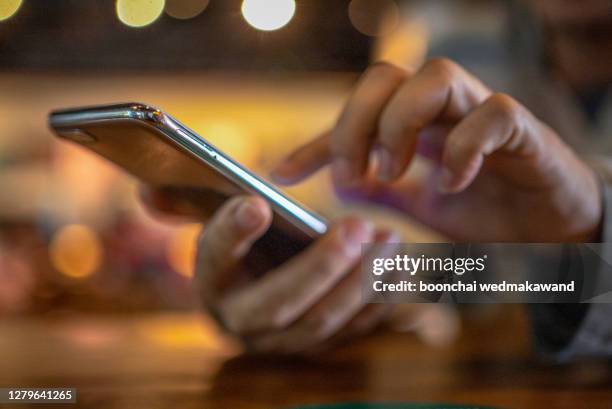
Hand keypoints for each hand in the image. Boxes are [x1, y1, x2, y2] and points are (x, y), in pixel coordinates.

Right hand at [193, 195, 398, 353]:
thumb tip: (256, 207)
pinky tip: (401, 269)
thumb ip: (235, 217)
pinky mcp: (317, 345)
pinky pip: (351, 330)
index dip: (238, 233)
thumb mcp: (229, 229)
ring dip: (362, 282)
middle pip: (284, 302)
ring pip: (326, 321)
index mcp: (215, 284)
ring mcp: (283, 342)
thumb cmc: (244, 251)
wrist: (253, 292)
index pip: (219, 256)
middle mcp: (244, 324)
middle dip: (326, 264)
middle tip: (359, 226)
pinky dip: (378, 300)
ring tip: (389, 240)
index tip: (258, 205)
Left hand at [272, 59, 602, 241]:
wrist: (552, 231)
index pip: (354, 114)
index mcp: (414, 125)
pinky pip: (492, 114)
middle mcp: (444, 109)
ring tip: (391, 175)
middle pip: (385, 75)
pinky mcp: (524, 129)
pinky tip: (450, 185)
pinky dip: (462, 149)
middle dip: (355, 124)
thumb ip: (384, 194)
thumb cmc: (487, 211)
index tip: (281, 175)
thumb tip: (337, 187)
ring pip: (434, 76)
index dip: (314, 142)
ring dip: (399, 126)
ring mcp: (483, 112)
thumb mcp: (421, 209)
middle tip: (352, 178)